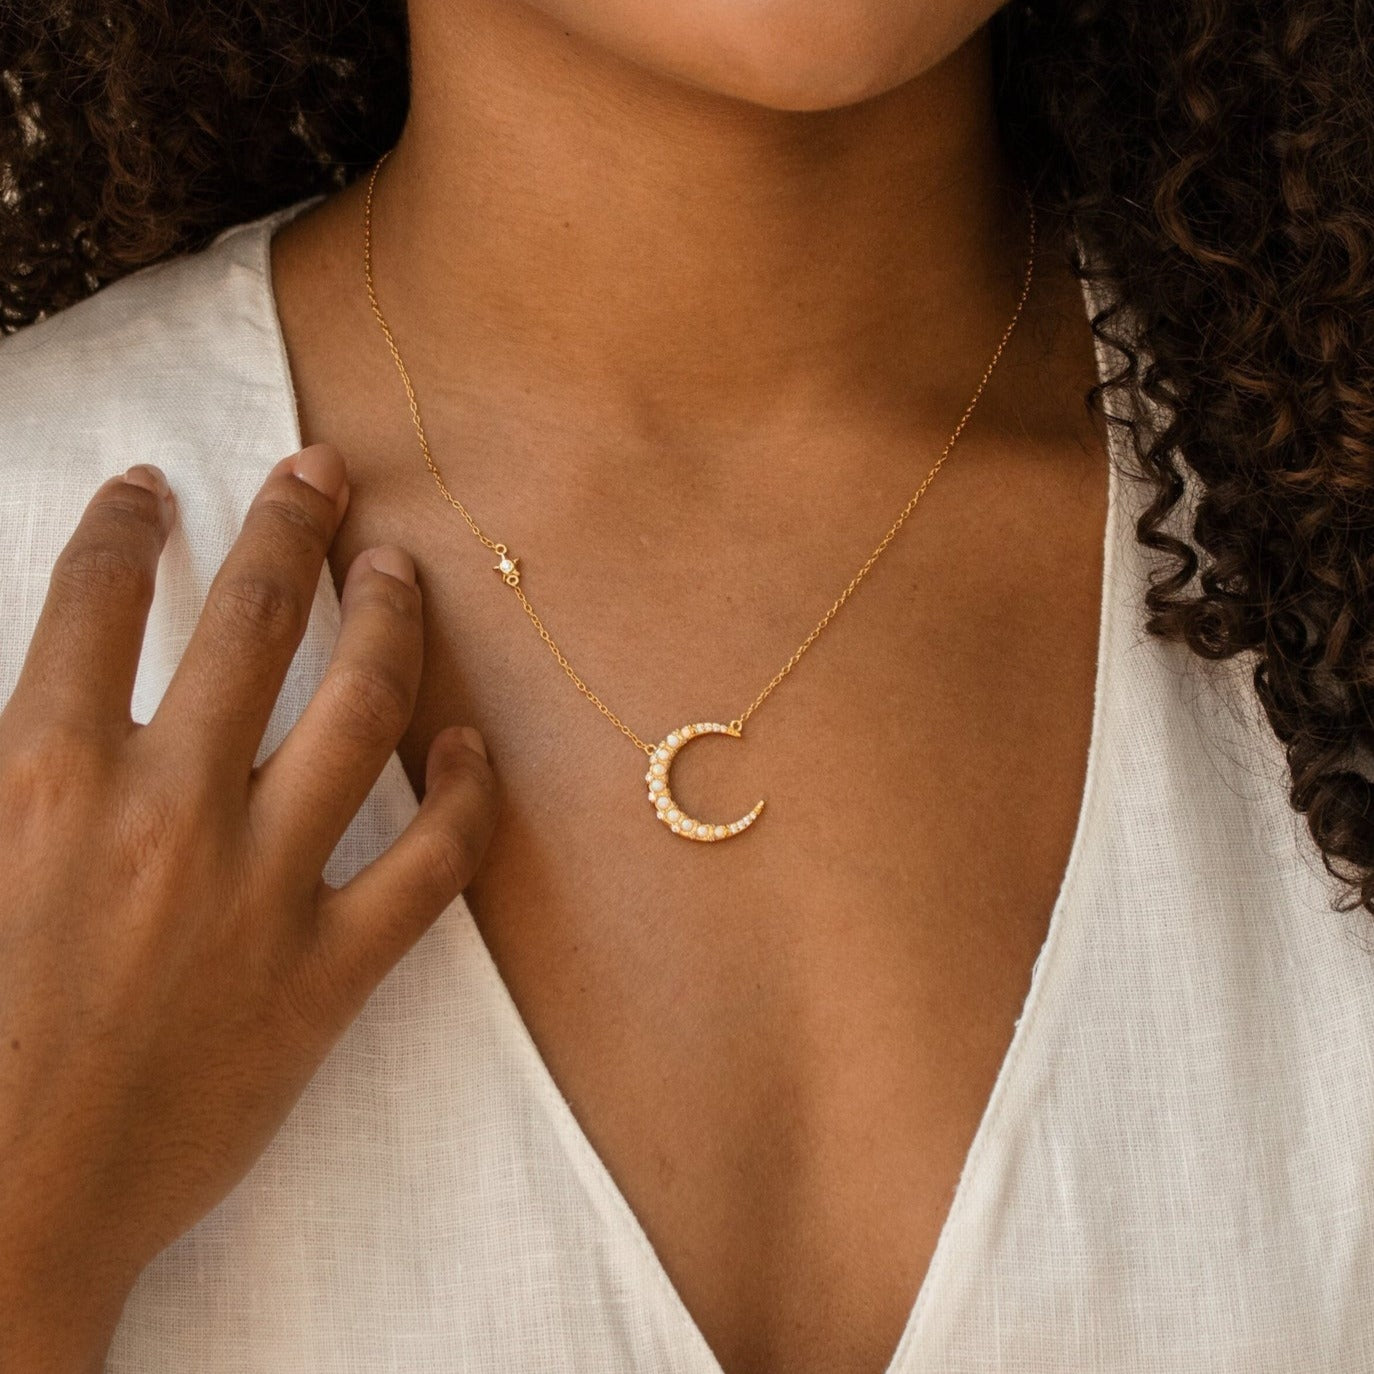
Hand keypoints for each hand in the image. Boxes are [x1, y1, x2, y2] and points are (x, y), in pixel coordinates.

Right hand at [0, 444, 497, 1371]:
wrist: (4, 1214)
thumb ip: (12, 763)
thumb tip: (44, 704)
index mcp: (42, 778)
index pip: (94, 600)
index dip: (127, 525)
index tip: (153, 489)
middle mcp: (166, 810)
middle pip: (250, 619)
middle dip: (288, 524)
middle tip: (319, 473)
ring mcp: (262, 886)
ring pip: (359, 709)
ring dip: (388, 621)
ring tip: (400, 569)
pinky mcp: (330, 970)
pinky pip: (435, 861)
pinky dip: (468, 794)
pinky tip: (473, 742)